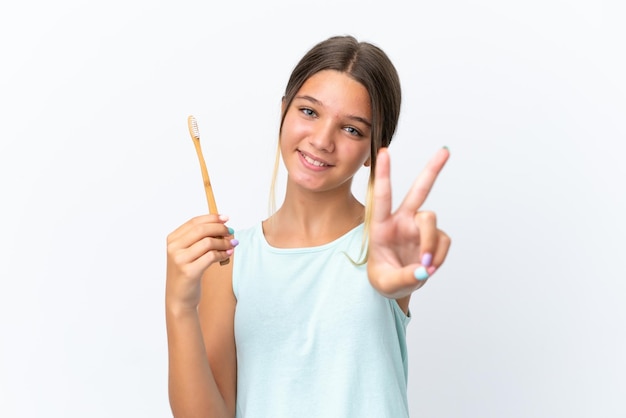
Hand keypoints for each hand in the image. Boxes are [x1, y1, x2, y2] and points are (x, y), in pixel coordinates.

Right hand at [166, 214, 236, 310]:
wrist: (179, 298)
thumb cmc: (187, 272)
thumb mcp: (188, 253)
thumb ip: (200, 239)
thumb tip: (222, 225)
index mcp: (172, 239)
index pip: (194, 222)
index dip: (212, 218)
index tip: (226, 218)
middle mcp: (174, 248)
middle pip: (202, 230)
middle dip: (220, 229)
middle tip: (231, 232)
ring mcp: (180, 260)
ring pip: (208, 242)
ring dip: (224, 242)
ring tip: (232, 245)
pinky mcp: (189, 272)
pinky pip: (211, 256)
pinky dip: (223, 254)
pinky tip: (228, 254)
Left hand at [367, 147, 450, 298]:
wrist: (395, 284)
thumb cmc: (384, 278)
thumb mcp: (385, 283)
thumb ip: (404, 277)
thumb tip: (424, 269)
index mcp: (381, 226)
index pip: (382, 197)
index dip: (383, 175)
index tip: (384, 153)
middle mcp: (401, 220)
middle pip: (419, 191)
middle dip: (432, 170)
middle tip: (444, 150)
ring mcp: (418, 227)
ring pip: (431, 221)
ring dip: (430, 244)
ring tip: (426, 266)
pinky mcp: (434, 236)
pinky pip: (443, 241)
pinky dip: (439, 256)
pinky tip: (430, 266)